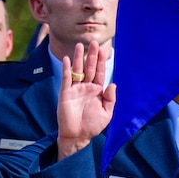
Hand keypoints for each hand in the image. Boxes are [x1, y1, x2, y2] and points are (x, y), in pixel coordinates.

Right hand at [56, 42, 114, 156]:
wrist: (78, 135)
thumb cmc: (93, 125)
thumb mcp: (107, 113)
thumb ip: (110, 99)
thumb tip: (113, 84)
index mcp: (98, 91)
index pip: (101, 73)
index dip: (101, 62)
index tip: (103, 50)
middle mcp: (87, 87)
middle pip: (90, 68)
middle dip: (91, 56)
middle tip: (93, 42)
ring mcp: (76, 89)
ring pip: (77, 70)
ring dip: (78, 58)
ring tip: (79, 46)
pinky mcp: (65, 92)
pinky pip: (66, 78)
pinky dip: (67, 69)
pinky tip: (67, 59)